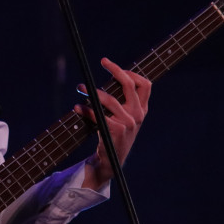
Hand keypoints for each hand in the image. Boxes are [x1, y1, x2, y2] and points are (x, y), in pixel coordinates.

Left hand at [74, 57, 150, 188]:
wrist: (110, 162)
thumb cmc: (113, 136)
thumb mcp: (123, 119)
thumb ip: (120, 102)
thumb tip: (107, 79)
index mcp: (142, 110)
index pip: (145, 85)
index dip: (131, 72)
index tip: (113, 66)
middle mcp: (137, 115)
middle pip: (130, 84)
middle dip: (116, 69)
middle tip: (103, 61)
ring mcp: (128, 123)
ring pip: (109, 99)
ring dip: (92, 91)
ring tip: (80, 88)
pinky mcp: (115, 131)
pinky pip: (97, 115)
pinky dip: (85, 109)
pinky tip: (77, 107)